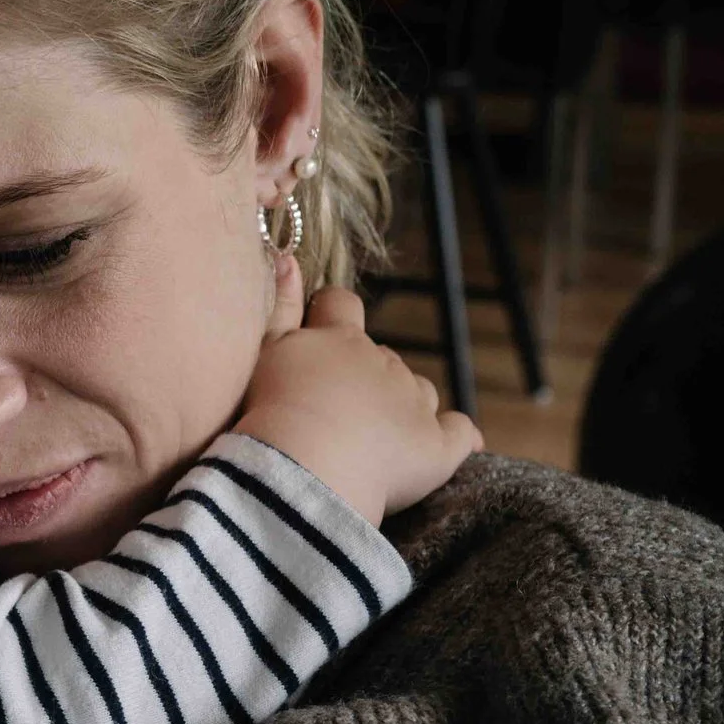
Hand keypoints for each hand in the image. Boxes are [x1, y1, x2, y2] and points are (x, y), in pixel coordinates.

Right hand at [235, 263, 483, 524]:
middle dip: (364, 375)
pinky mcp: (435, 444)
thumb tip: (287, 257)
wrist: (305, 466)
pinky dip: (458, 435)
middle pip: (381, 357)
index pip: (341, 305)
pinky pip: (458, 432)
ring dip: (403, 404)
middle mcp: (383, 362)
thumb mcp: (265, 351)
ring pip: (418, 391)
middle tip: (330, 409)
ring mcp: (413, 401)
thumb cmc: (272, 409)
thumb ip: (278, 305)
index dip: (331, 313)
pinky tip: (451, 445)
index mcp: (340, 338)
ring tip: (372, 438)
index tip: (316, 336)